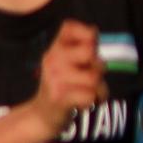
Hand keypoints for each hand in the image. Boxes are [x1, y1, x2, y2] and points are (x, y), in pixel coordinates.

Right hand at [24, 19, 105, 137]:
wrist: (43, 116)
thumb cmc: (64, 87)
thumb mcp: (70, 63)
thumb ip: (84, 48)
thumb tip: (93, 30)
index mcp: (54, 48)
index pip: (69, 26)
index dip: (87, 34)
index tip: (89, 50)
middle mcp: (52, 60)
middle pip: (90, 52)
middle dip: (99, 67)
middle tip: (90, 76)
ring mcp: (54, 78)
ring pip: (94, 77)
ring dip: (99, 88)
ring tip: (89, 91)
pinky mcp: (60, 98)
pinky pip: (91, 95)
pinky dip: (94, 100)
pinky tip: (85, 102)